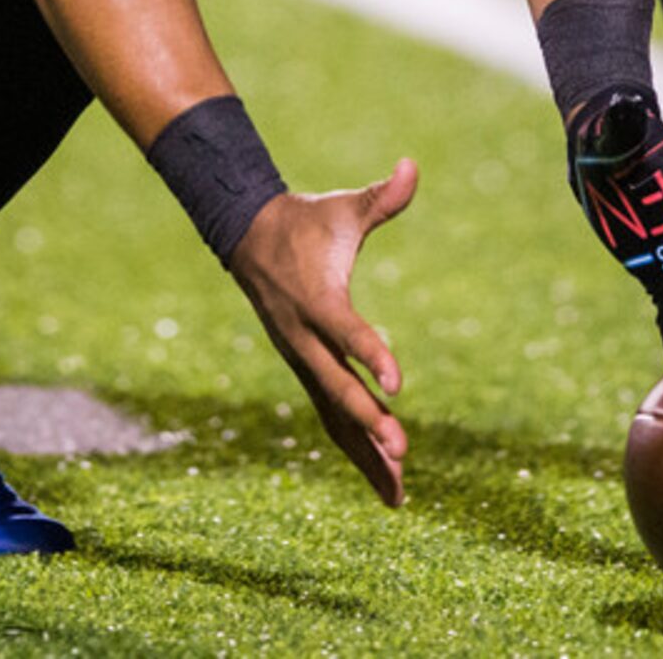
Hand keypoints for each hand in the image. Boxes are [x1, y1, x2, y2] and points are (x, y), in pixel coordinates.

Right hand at [226, 157, 418, 505]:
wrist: (249, 237)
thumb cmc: (307, 221)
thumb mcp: (344, 207)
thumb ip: (383, 196)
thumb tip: (413, 167)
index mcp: (318, 298)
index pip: (347, 333)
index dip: (372, 356)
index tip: (398, 385)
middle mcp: (305, 338)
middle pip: (337, 388)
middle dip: (368, 422)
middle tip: (402, 451)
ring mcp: (301, 360)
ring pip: (333, 416)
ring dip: (364, 454)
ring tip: (398, 496)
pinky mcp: (305, 372)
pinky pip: (329, 418)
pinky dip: (354, 448)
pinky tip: (384, 479)